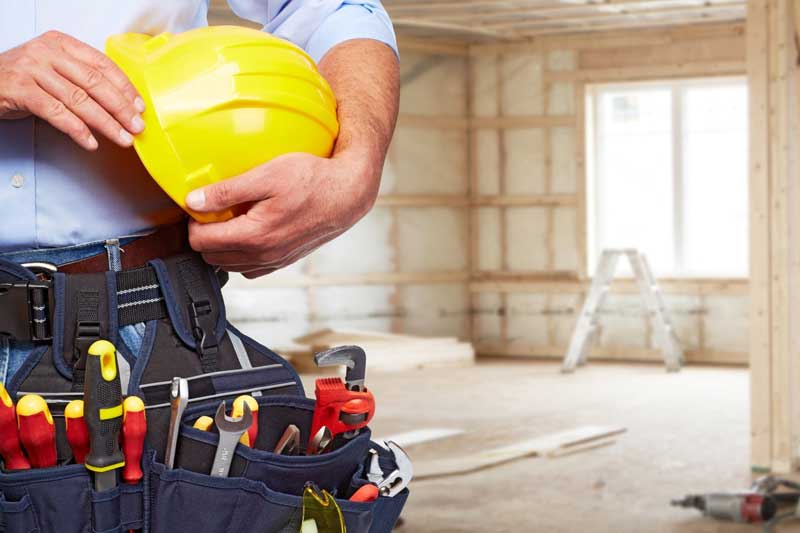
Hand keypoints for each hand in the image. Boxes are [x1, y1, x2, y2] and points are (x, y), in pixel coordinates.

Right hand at [0, 30, 144, 149]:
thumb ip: (81, 79)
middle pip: (94, 83)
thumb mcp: (53, 70)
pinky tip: (90, 141)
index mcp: (61, 44)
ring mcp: (33, 70)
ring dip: (105, 123)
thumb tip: (121, 103)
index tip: (139, 106)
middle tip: (136, 126)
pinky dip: (77, 130)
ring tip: (121, 138)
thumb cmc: (22, 79)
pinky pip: (57, 113)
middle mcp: (47, 52)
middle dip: (120, 108)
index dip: (124, 87)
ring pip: (79, 100)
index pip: (102, 64)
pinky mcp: (21, 90)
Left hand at [186, 151, 379, 277]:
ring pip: (229, 265)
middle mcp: (263, 255)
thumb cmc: (313, 180)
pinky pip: (250, 267)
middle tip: (216, 210)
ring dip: (223, 246)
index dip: (194, 222)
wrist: (347, 193)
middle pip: (211, 257)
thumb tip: (194, 201)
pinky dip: (242, 253)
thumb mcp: (265, 175)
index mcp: (254, 236)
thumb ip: (226, 191)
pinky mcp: (283, 261)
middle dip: (206, 235)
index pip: (201, 241)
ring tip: (233, 219)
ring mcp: (274, 262)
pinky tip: (250, 230)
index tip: (201, 205)